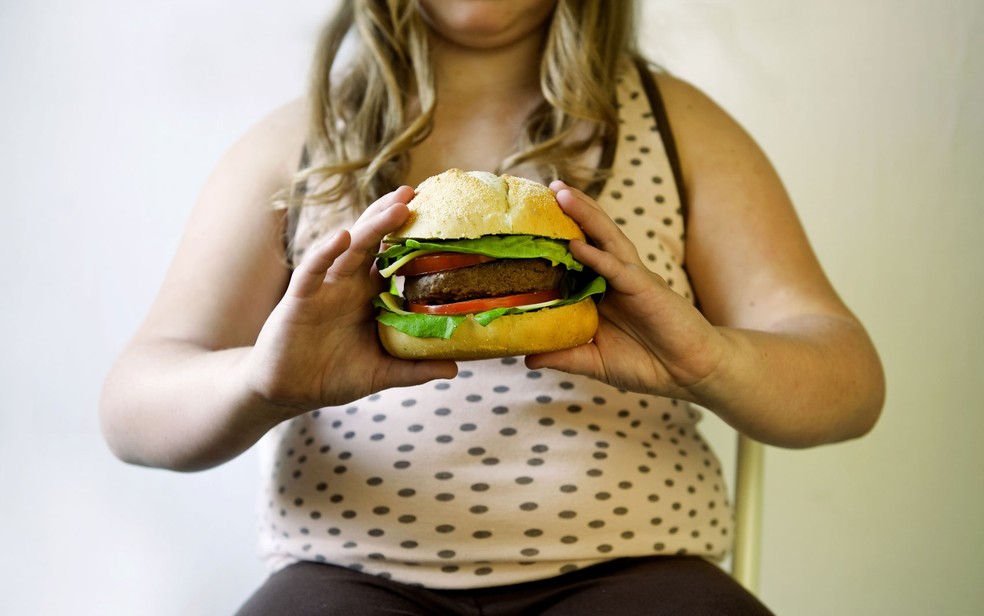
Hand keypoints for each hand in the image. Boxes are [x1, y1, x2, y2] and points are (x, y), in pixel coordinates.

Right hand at [247, 186, 457, 412]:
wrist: (287, 391)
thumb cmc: (332, 376)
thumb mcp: (380, 374)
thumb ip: (414, 369)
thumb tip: (455, 367)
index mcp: (369, 296)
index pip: (393, 259)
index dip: (411, 239)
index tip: (439, 218)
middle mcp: (348, 284)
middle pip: (373, 242)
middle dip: (392, 216)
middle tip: (417, 192)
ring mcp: (325, 287)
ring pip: (349, 248)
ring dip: (372, 225)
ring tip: (396, 205)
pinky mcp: (300, 298)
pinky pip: (313, 269)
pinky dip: (325, 251)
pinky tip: (341, 236)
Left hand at [526, 182, 725, 399]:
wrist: (689, 373)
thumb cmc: (646, 364)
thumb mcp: (595, 361)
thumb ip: (564, 356)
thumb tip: (527, 358)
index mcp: (601, 291)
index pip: (574, 257)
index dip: (553, 238)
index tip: (527, 220)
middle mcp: (614, 277)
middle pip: (588, 236)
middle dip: (568, 212)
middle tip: (543, 188)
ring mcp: (630, 279)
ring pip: (605, 240)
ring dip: (583, 215)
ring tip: (561, 194)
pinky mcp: (645, 289)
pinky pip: (618, 269)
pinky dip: (597, 256)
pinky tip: (577, 244)